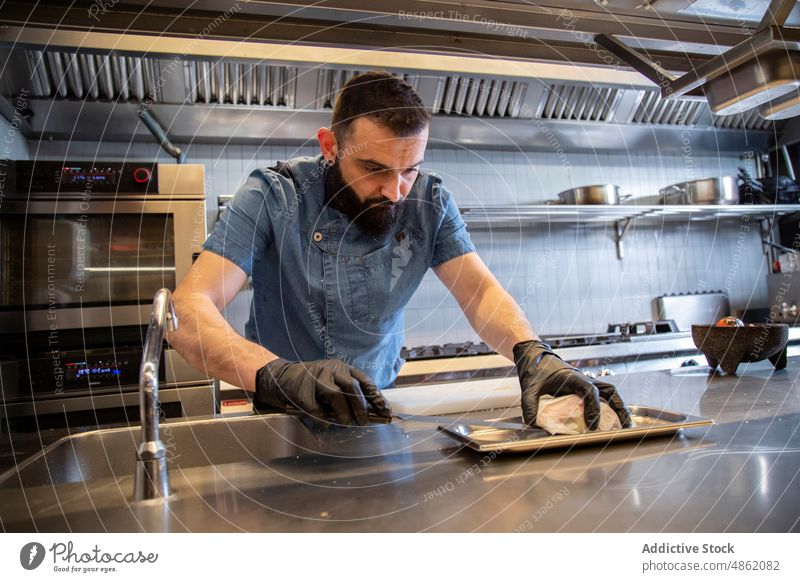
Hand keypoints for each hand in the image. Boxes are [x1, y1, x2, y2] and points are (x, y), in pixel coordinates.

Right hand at [255, 358, 391, 426]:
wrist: (284, 376)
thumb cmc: (314, 382)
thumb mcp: (333, 380)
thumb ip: (348, 392)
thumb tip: (370, 412)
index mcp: (342, 367)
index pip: (364, 381)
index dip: (376, 397)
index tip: (385, 411)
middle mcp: (331, 369)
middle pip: (352, 387)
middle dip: (360, 407)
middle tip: (364, 421)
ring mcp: (316, 378)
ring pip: (335, 396)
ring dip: (344, 413)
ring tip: (346, 424)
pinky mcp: (302, 390)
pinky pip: (315, 408)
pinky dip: (322, 419)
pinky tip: (325, 425)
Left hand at [513, 339, 631, 429]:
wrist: (534, 356)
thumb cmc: (535, 368)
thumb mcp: (530, 387)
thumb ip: (530, 405)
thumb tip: (532, 423)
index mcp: (573, 378)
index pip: (590, 393)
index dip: (593, 410)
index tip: (592, 425)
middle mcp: (583, 380)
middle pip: (609, 391)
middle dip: (619, 408)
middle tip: (625, 425)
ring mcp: (584, 383)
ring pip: (609, 392)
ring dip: (618, 406)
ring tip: (624, 424)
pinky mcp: (581, 387)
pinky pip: (600, 395)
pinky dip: (608, 406)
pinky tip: (607, 419)